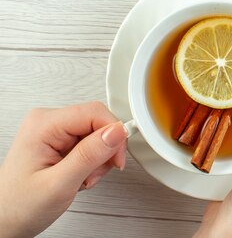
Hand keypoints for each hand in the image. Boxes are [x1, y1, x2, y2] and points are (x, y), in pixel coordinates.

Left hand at [0, 102, 126, 237]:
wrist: (4, 222)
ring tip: (82, 179)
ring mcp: (53, 132)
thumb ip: (90, 155)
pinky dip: (92, 163)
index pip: (94, 112)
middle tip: (94, 174)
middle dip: (105, 151)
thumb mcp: (59, 184)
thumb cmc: (18, 207)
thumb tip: (117, 130)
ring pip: (97, 134)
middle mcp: (48, 122)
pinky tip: (80, 176)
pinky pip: (90, 144)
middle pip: (98, 122)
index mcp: (43, 125)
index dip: (114, 134)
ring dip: (98, 160)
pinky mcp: (59, 141)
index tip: (117, 158)